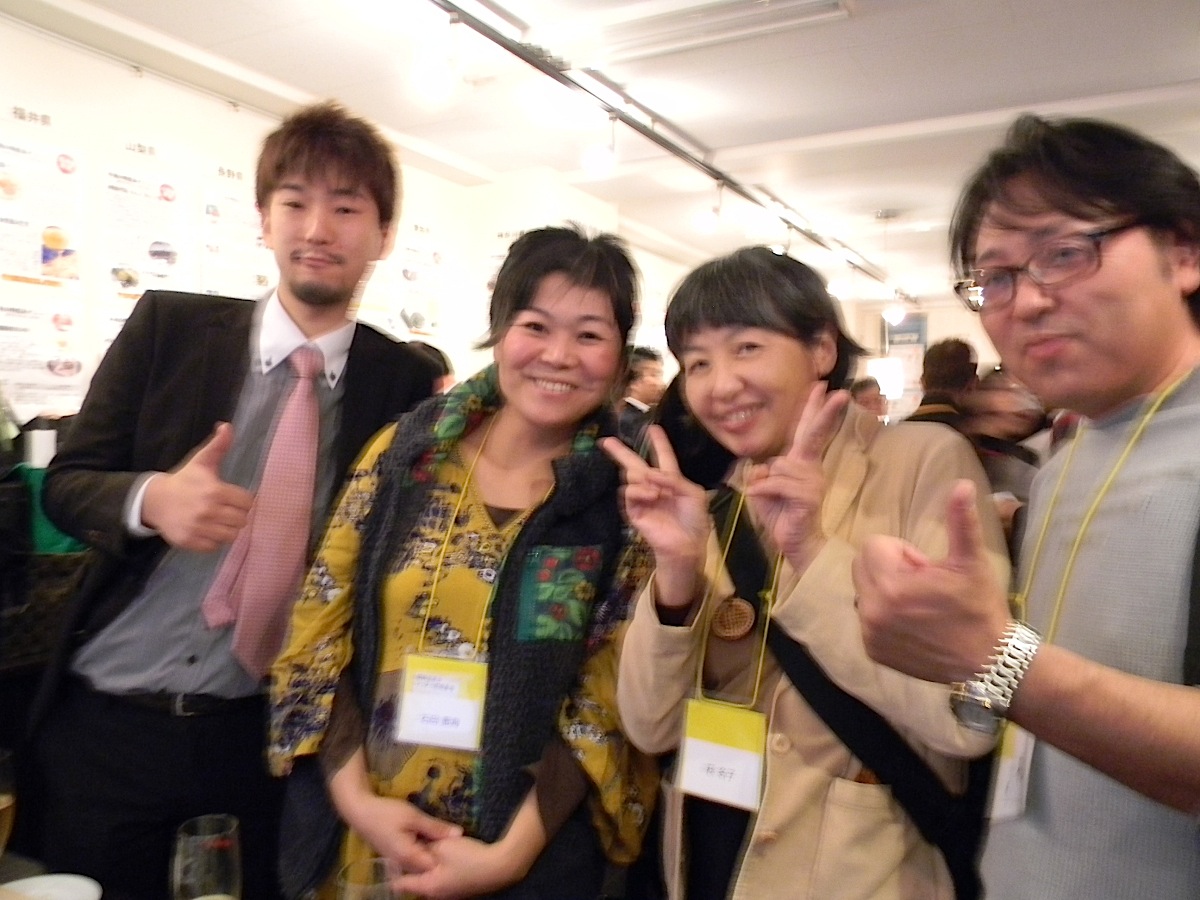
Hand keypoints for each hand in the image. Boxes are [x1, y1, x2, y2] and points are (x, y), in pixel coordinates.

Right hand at [140, 422, 253, 551]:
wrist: (156, 501)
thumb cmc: (184, 480)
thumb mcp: (201, 461)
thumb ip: (218, 445)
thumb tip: (227, 426)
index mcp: (214, 491)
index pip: (247, 502)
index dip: (243, 500)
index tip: (233, 497)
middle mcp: (208, 511)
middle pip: (242, 520)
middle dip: (237, 514)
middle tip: (226, 509)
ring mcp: (199, 528)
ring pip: (231, 535)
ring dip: (228, 528)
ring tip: (219, 520)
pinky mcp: (191, 542)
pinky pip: (216, 546)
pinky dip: (215, 540)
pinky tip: (208, 529)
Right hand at [341, 793, 463, 876]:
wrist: (360, 811)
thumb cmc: (386, 813)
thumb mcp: (414, 817)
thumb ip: (436, 828)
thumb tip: (460, 835)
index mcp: (409, 857)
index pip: (434, 866)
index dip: (447, 857)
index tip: (458, 846)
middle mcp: (403, 864)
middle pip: (427, 866)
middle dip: (440, 856)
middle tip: (454, 842)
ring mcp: (397, 861)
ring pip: (420, 862)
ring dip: (431, 851)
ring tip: (444, 839)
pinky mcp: (395, 854)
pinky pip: (412, 857)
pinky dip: (422, 849)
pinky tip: (428, 839)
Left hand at [395, 784, 542, 898]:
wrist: (500, 867)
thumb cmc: (469, 858)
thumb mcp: (443, 846)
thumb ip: (425, 847)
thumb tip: (414, 847)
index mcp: (427, 887)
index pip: (398, 884)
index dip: (393, 869)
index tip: (392, 853)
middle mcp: (435, 895)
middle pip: (414, 881)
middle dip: (411, 865)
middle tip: (412, 846)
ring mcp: (448, 894)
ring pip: (428, 879)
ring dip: (426, 866)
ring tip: (429, 848)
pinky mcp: (458, 889)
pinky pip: (440, 879)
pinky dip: (438, 868)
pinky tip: (445, 856)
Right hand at [601, 426, 709, 608]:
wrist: (686, 545)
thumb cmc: (694, 520)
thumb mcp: (693, 494)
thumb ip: (674, 479)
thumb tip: (650, 473)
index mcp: (671, 480)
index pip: (663, 457)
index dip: (659, 443)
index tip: (653, 428)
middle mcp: (654, 486)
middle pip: (635, 464)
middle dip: (621, 452)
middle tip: (605, 440)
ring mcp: (642, 498)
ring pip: (631, 477)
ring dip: (643, 479)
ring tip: (657, 493)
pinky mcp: (634, 511)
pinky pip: (628, 493)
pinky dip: (639, 490)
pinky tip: (651, 495)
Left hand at [743, 385, 847, 572]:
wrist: (795, 542)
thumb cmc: (780, 512)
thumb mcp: (764, 487)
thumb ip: (764, 471)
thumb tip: (766, 466)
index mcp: (802, 463)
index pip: (806, 431)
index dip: (812, 408)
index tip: (822, 387)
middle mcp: (810, 468)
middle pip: (812, 435)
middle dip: (824, 412)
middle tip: (839, 392)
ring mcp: (812, 481)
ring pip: (778, 466)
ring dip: (765, 482)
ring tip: (772, 498)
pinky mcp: (807, 496)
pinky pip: (774, 483)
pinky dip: (762, 491)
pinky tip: (765, 501)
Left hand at [853, 479, 1010, 682]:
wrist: (988, 661)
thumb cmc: (979, 607)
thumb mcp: (971, 561)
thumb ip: (960, 521)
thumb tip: (962, 484)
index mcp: (890, 584)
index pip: (873, 545)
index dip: (903, 552)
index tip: (926, 569)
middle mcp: (871, 609)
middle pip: (862, 566)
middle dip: (889, 568)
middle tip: (923, 586)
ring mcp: (869, 634)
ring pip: (864, 592)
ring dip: (884, 592)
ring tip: (918, 606)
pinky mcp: (872, 651)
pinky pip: (866, 619)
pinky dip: (883, 618)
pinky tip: (912, 626)